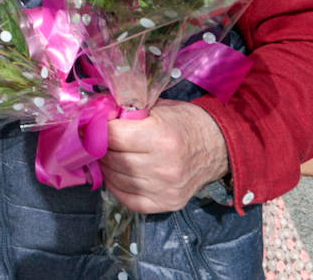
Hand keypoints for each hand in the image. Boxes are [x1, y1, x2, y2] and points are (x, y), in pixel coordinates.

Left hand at [102, 100, 228, 212]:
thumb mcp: (158, 107)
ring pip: (116, 179)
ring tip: (111, 154)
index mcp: (161, 138)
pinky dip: (116, 185)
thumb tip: (95, 116)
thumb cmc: (184, 123)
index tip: (97, 124)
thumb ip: (128, 112)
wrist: (217, 147)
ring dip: (107, 166)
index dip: (100, 128)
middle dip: (102, 147)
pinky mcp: (166, 205)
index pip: (113, 136)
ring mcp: (165, 190)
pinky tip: (119, 173)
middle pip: (112, 159)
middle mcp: (163, 167)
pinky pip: (127, 198)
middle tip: (102, 139)